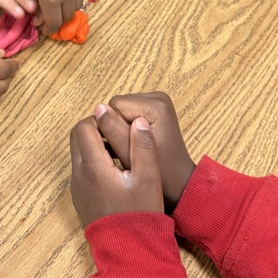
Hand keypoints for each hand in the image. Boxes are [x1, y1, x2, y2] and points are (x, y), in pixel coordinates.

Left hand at [15, 0, 83, 33]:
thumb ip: (37, 8)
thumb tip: (41, 20)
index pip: (55, 23)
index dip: (49, 29)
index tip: (44, 29)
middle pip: (67, 16)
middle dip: (58, 20)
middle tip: (49, 18)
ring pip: (77, 5)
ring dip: (67, 9)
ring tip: (57, 6)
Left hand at [70, 114, 163, 228]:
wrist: (129, 253)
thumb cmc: (139, 216)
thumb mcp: (149, 178)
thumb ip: (143, 146)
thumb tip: (138, 121)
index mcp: (92, 167)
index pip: (84, 127)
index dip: (100, 120)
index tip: (119, 126)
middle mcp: (78, 175)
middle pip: (77, 137)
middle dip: (95, 130)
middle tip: (119, 136)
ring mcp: (77, 187)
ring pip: (78, 153)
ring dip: (94, 146)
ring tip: (120, 154)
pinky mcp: (80, 197)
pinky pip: (81, 169)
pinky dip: (93, 162)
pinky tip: (115, 172)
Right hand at [94, 92, 195, 208]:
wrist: (179, 179)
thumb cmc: (159, 171)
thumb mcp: (130, 154)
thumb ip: (113, 130)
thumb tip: (98, 108)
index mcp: (156, 106)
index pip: (115, 105)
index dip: (110, 126)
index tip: (119, 145)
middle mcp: (158, 98)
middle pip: (119, 104)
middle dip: (116, 125)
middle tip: (125, 147)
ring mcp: (158, 101)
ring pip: (122, 108)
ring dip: (120, 126)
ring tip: (129, 145)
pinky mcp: (155, 106)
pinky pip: (130, 111)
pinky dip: (127, 125)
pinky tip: (132, 140)